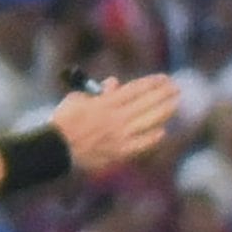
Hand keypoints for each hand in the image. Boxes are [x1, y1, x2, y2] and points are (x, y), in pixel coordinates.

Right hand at [52, 74, 182, 171]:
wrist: (55, 149)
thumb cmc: (64, 121)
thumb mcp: (78, 99)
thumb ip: (99, 92)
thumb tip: (114, 83)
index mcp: (106, 103)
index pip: (136, 90)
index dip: (152, 83)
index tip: (164, 78)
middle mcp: (116, 118)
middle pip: (146, 103)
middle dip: (163, 94)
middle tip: (176, 88)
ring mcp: (119, 136)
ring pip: (148, 122)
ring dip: (164, 112)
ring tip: (175, 105)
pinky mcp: (118, 153)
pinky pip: (140, 145)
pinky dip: (151, 138)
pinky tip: (162, 132)